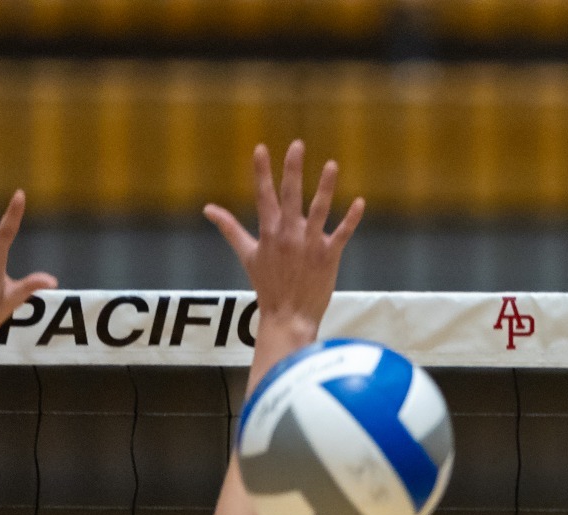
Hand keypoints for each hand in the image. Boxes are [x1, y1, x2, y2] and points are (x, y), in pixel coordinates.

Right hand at [205, 141, 364, 342]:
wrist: (288, 316)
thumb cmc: (267, 285)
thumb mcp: (246, 254)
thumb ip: (229, 228)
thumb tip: (208, 209)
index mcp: (268, 232)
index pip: (264, 195)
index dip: (262, 172)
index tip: (261, 148)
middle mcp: (288, 235)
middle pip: (290, 195)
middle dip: (293, 169)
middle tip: (298, 144)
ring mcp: (309, 244)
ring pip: (318, 210)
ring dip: (326, 187)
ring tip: (332, 164)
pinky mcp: (328, 256)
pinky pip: (342, 234)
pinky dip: (351, 219)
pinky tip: (359, 202)